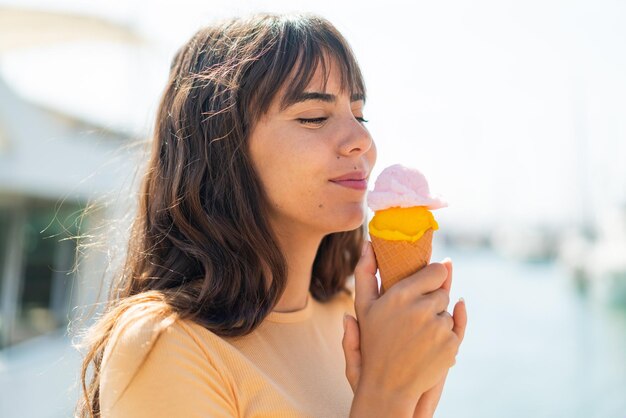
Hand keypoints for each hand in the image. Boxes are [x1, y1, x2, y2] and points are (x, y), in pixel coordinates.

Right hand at [342, 242, 466, 412]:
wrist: (388, 386)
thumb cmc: (373, 342)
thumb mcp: (364, 307)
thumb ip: (364, 273)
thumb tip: (368, 244)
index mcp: (401, 294)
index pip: (437, 270)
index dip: (433, 276)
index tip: (425, 283)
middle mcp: (422, 308)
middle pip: (443, 291)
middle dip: (432, 300)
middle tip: (414, 315)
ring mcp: (439, 328)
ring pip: (448, 311)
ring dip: (437, 318)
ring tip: (417, 334)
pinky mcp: (451, 345)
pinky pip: (455, 330)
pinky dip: (445, 335)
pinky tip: (427, 344)